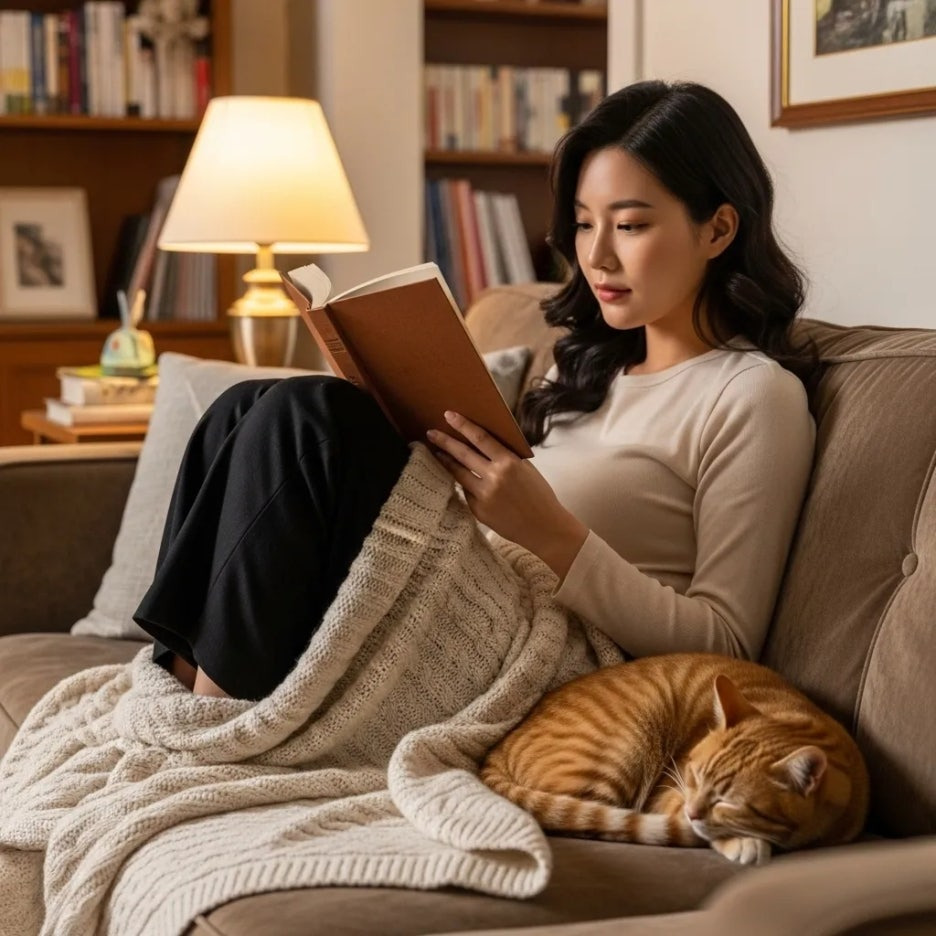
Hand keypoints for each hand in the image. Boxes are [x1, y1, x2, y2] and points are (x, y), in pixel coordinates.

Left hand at [427, 411, 587, 579]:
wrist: (543, 527)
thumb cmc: (538, 495)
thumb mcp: (526, 469)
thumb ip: (506, 456)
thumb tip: (483, 442)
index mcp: (509, 463)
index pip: (480, 438)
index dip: (463, 425)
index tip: (449, 415)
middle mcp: (494, 478)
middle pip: (463, 454)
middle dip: (445, 441)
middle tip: (431, 433)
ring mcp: (483, 495)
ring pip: (458, 473)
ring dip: (446, 461)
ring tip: (437, 452)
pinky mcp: (477, 510)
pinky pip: (466, 492)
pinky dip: (463, 484)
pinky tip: (459, 478)